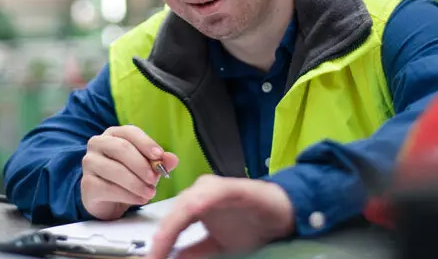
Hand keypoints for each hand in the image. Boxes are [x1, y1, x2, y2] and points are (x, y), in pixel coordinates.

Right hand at [81, 125, 178, 219]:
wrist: (107, 200)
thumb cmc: (127, 176)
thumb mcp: (146, 167)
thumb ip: (159, 162)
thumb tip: (173, 159)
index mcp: (113, 134)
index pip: (130, 132)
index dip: (146, 143)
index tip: (159, 155)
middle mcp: (98, 144)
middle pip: (122, 148)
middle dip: (142, 165)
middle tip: (155, 179)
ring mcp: (90, 163)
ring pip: (115, 170)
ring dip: (136, 183)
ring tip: (151, 193)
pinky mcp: (87, 184)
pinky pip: (109, 188)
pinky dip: (128, 195)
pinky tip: (139, 199)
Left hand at [148, 175, 294, 258]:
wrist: (283, 215)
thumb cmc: (251, 225)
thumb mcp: (218, 246)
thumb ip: (195, 251)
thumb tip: (170, 258)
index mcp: (194, 204)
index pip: (170, 223)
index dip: (159, 243)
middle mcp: (200, 192)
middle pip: (174, 213)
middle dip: (162, 236)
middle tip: (154, 257)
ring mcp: (215, 188)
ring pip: (186, 203)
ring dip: (173, 225)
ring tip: (162, 244)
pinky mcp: (232, 187)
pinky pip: (211, 194)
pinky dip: (198, 203)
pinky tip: (191, 212)